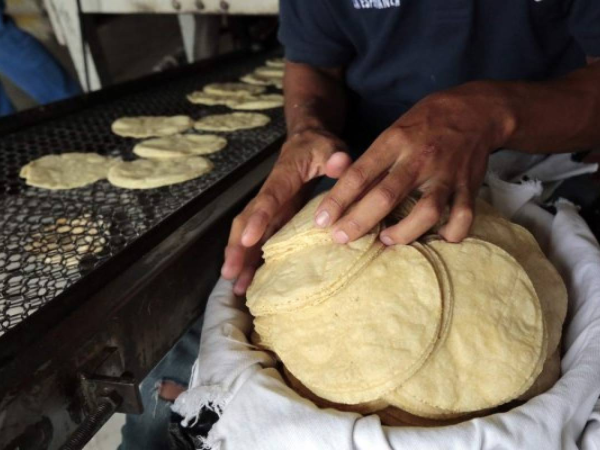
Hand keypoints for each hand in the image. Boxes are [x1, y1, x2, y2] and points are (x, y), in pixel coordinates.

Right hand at [221, 128, 350, 294]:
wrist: (308, 141)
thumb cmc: (319, 147)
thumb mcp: (330, 146)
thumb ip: (335, 156)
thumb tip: (340, 163)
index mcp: (283, 177)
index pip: (268, 199)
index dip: (258, 218)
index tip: (248, 239)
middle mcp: (270, 195)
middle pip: (247, 221)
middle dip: (237, 247)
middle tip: (230, 272)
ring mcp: (271, 209)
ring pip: (249, 234)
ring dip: (241, 259)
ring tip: (237, 287)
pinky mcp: (275, 218)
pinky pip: (260, 240)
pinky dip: (252, 259)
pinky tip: (249, 280)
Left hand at [314, 83, 512, 244]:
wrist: (477, 109)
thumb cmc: (426, 124)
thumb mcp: (394, 131)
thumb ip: (374, 162)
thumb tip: (346, 196)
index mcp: (395, 142)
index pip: (360, 174)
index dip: (338, 199)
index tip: (321, 220)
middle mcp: (419, 159)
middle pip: (386, 196)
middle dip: (359, 221)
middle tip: (341, 238)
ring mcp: (446, 174)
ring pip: (426, 212)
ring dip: (403, 233)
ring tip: (386, 240)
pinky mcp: (469, 186)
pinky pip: (463, 217)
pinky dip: (451, 233)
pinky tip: (438, 238)